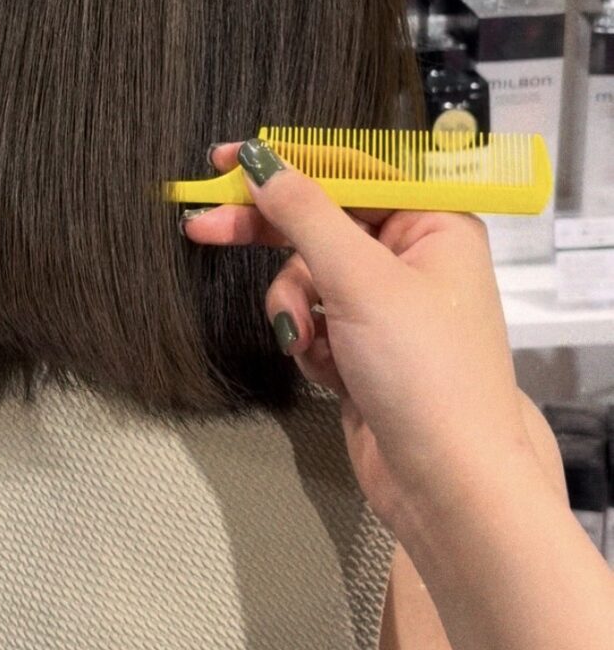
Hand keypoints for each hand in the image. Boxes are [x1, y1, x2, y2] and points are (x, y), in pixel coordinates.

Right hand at [183, 140, 541, 540]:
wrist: (448, 488)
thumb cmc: (423, 373)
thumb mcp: (359, 280)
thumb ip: (303, 214)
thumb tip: (262, 162)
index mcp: (435, 224)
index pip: (351, 173)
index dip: (287, 164)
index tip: (227, 161)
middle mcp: (416, 259)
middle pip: (322, 224)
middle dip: (269, 235)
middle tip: (203, 228)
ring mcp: (389, 309)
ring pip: (308, 278)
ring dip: (295, 307)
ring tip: (307, 340)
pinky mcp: (366, 353)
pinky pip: (314, 324)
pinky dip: (308, 343)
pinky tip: (328, 373)